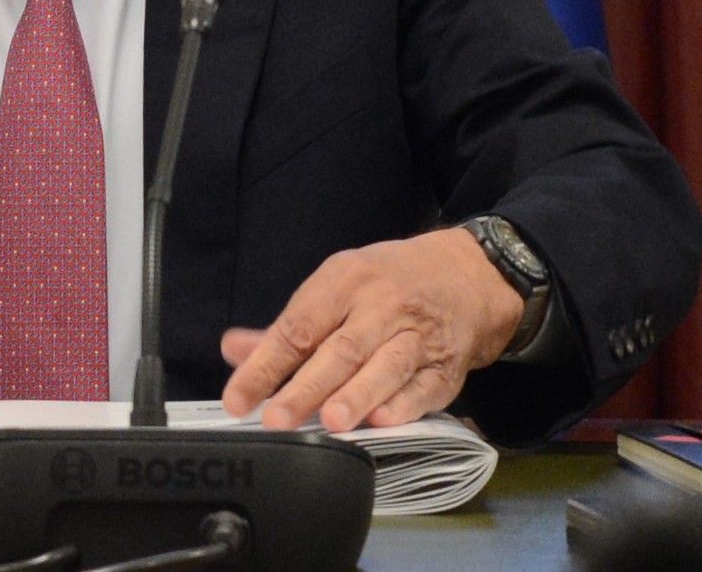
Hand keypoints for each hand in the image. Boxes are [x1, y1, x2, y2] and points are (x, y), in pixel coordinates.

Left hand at [218, 229, 523, 431]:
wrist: (467, 276)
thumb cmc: (388, 284)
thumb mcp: (337, 287)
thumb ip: (287, 326)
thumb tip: (234, 351)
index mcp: (346, 281)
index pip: (298, 326)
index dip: (266, 364)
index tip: (238, 398)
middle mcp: (382, 306)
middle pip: (341, 350)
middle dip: (307, 387)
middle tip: (277, 420)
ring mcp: (419, 337)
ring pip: (385, 368)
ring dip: (357, 396)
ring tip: (330, 424)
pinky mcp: (447, 367)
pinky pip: (426, 388)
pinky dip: (404, 406)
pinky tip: (383, 422)